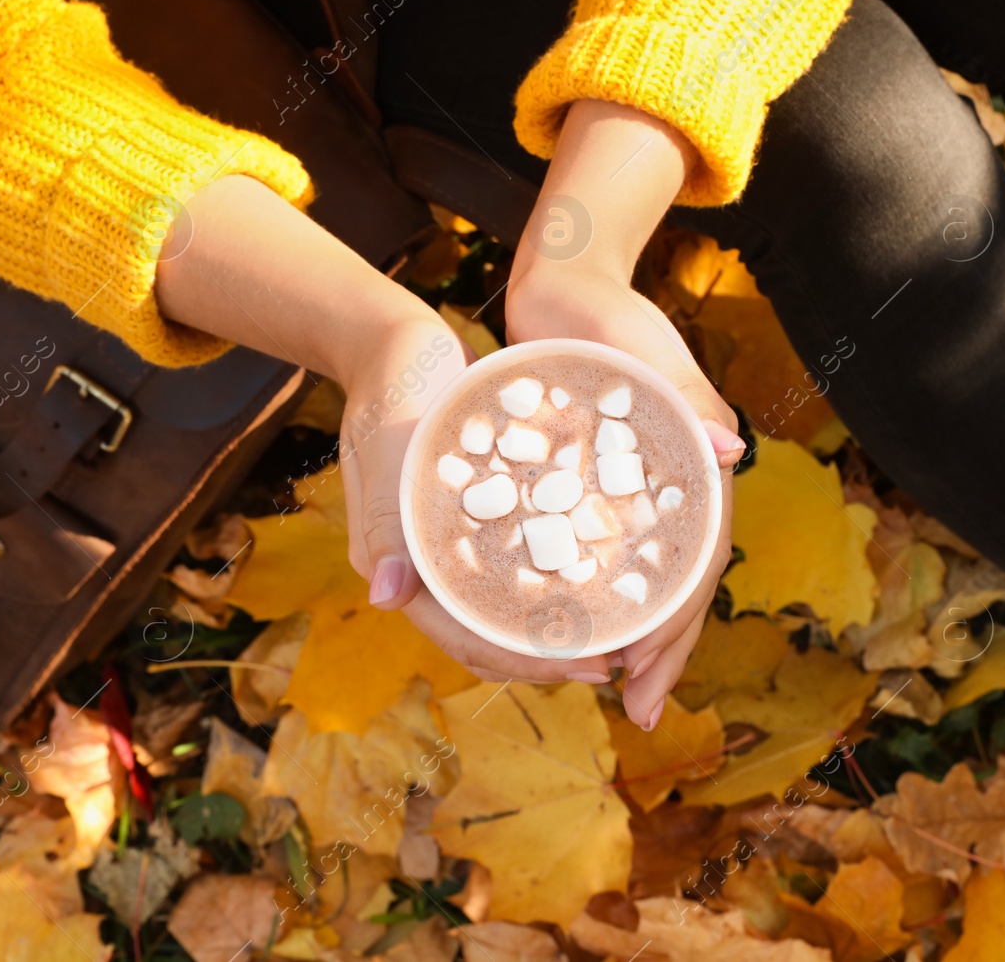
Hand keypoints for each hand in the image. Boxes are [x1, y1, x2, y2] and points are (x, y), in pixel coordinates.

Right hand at [154, 176, 627, 685]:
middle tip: (618, 658)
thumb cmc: (389, 387)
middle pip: (490, 634)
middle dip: (550, 654)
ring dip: (556, 624)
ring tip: (619, 630)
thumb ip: (387, 519)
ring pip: (507, 605)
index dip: (525, 661)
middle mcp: (425, 564)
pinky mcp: (477, 515)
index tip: (587, 665)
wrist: (389, 339)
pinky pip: (518, 561)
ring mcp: (450, 541)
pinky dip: (554, 576)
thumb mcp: (389, 445)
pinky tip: (601, 572)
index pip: (465, 637)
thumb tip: (386, 597)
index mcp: (399, 563)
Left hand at [506, 262, 744, 726]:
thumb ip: (687, 393)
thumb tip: (730, 452)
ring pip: (640, 578)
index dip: (679, 625)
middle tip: (639, 711)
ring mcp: (633, 491)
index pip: (698, 561)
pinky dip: (592, 596)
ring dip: (632, 635)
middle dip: (661, 650)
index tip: (648, 676)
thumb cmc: (607, 307)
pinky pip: (599, 553)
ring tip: (612, 688)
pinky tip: (568, 627)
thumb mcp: (644, 345)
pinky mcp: (594, 485)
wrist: (564, 281)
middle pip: (676, 584)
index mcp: (692, 466)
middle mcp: (669, 488)